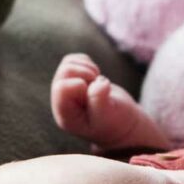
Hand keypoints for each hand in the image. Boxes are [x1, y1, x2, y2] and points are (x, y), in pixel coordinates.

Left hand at [50, 53, 167, 150]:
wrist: (121, 123)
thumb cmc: (115, 124)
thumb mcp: (109, 117)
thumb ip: (99, 101)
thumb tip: (97, 82)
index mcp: (66, 114)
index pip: (61, 88)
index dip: (80, 84)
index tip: (96, 92)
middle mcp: (61, 101)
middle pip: (65, 71)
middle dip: (86, 73)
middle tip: (99, 86)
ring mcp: (66, 89)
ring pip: (68, 63)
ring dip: (88, 69)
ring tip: (97, 83)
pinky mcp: (74, 78)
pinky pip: (74, 59)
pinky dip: (88, 64)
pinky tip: (95, 78)